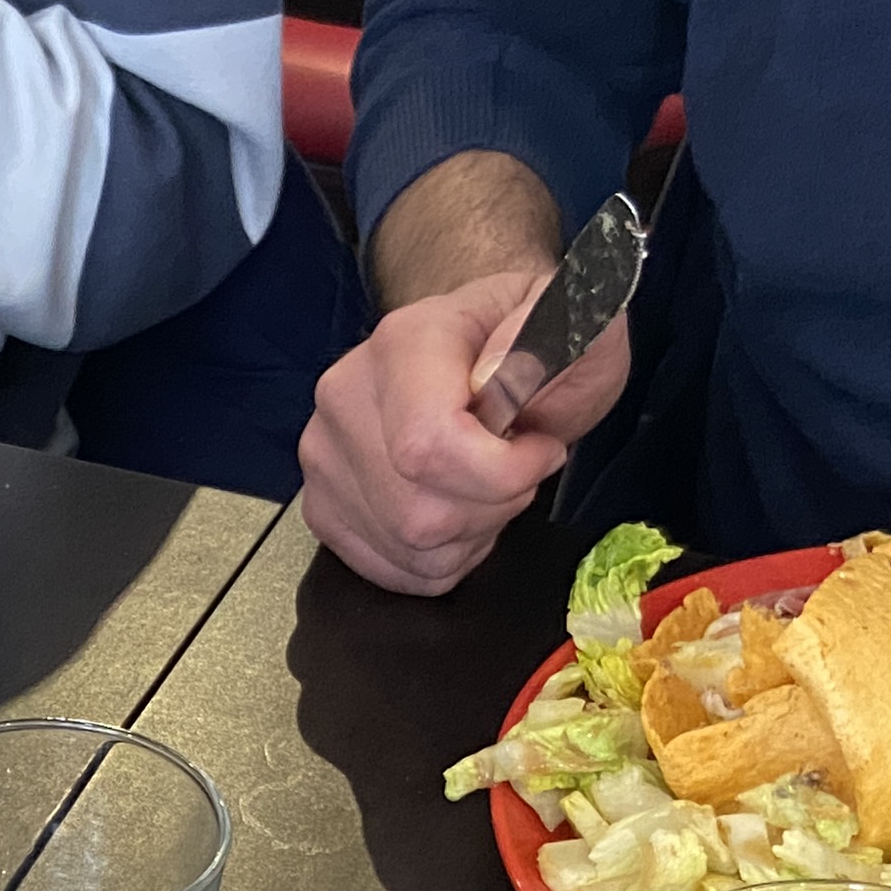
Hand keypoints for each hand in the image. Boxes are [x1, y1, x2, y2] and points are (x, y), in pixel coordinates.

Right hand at [295, 277, 631, 594]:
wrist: (478, 348)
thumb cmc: (529, 341)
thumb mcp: (569, 320)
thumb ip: (551, 336)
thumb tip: (499, 374)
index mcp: (403, 344)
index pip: (428, 448)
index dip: (503, 474)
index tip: (543, 450)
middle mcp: (344, 398)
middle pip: (421, 514)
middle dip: (494, 507)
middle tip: (519, 468)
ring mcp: (323, 456)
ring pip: (410, 549)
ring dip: (472, 534)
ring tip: (487, 484)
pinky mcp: (321, 505)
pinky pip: (394, 570)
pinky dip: (443, 558)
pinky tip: (459, 510)